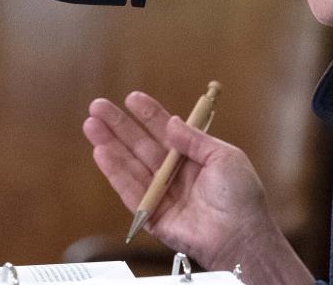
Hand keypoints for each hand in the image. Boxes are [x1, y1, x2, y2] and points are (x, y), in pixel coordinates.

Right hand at [83, 91, 311, 283]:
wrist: (241, 234)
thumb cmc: (241, 196)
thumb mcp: (224, 157)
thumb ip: (195, 140)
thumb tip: (171, 123)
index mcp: (194, 156)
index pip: (165, 131)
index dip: (148, 114)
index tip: (132, 98)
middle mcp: (175, 173)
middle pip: (141, 145)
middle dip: (120, 126)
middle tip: (98, 106)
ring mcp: (162, 193)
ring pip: (130, 164)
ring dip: (110, 144)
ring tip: (91, 125)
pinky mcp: (152, 215)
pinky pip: (130, 191)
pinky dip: (115, 172)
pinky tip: (101, 153)